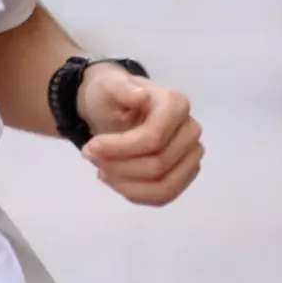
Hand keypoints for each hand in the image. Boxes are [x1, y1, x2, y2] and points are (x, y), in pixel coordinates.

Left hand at [76, 64, 203, 206]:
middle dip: (118, 167)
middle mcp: (190, 130)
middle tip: (90, 157)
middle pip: (158, 165)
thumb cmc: (113, 97)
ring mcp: (191, 154)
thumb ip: (121, 88)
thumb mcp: (108, 86)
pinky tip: (115, 179)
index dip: (119, 148)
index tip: (90, 147)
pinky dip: (135, 194)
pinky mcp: (185, 174)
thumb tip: (140, 95)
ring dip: (126, 185)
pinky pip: (164, 196)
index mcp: (175, 104)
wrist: (117, 109)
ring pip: (163, 186)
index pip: (153, 138)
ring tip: (102, 171)